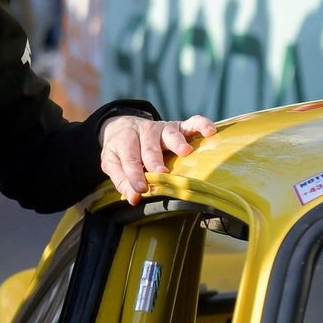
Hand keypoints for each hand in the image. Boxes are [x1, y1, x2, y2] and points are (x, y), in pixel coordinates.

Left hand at [100, 115, 216, 204]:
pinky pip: (191, 123)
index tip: (141, 190)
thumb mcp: (112, 163)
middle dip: (156, 160)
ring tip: (186, 152)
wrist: (125, 126)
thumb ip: (122, 181)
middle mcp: (145, 132)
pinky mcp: (179, 126)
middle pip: (150, 147)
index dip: (135, 174)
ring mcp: (163, 129)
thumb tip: (134, 199)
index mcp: (126, 140)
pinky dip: (201, 125)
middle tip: (162, 173)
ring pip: (170, 134)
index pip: (130, 159)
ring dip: (178, 142)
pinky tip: (210, 132)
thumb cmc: (122, 150)